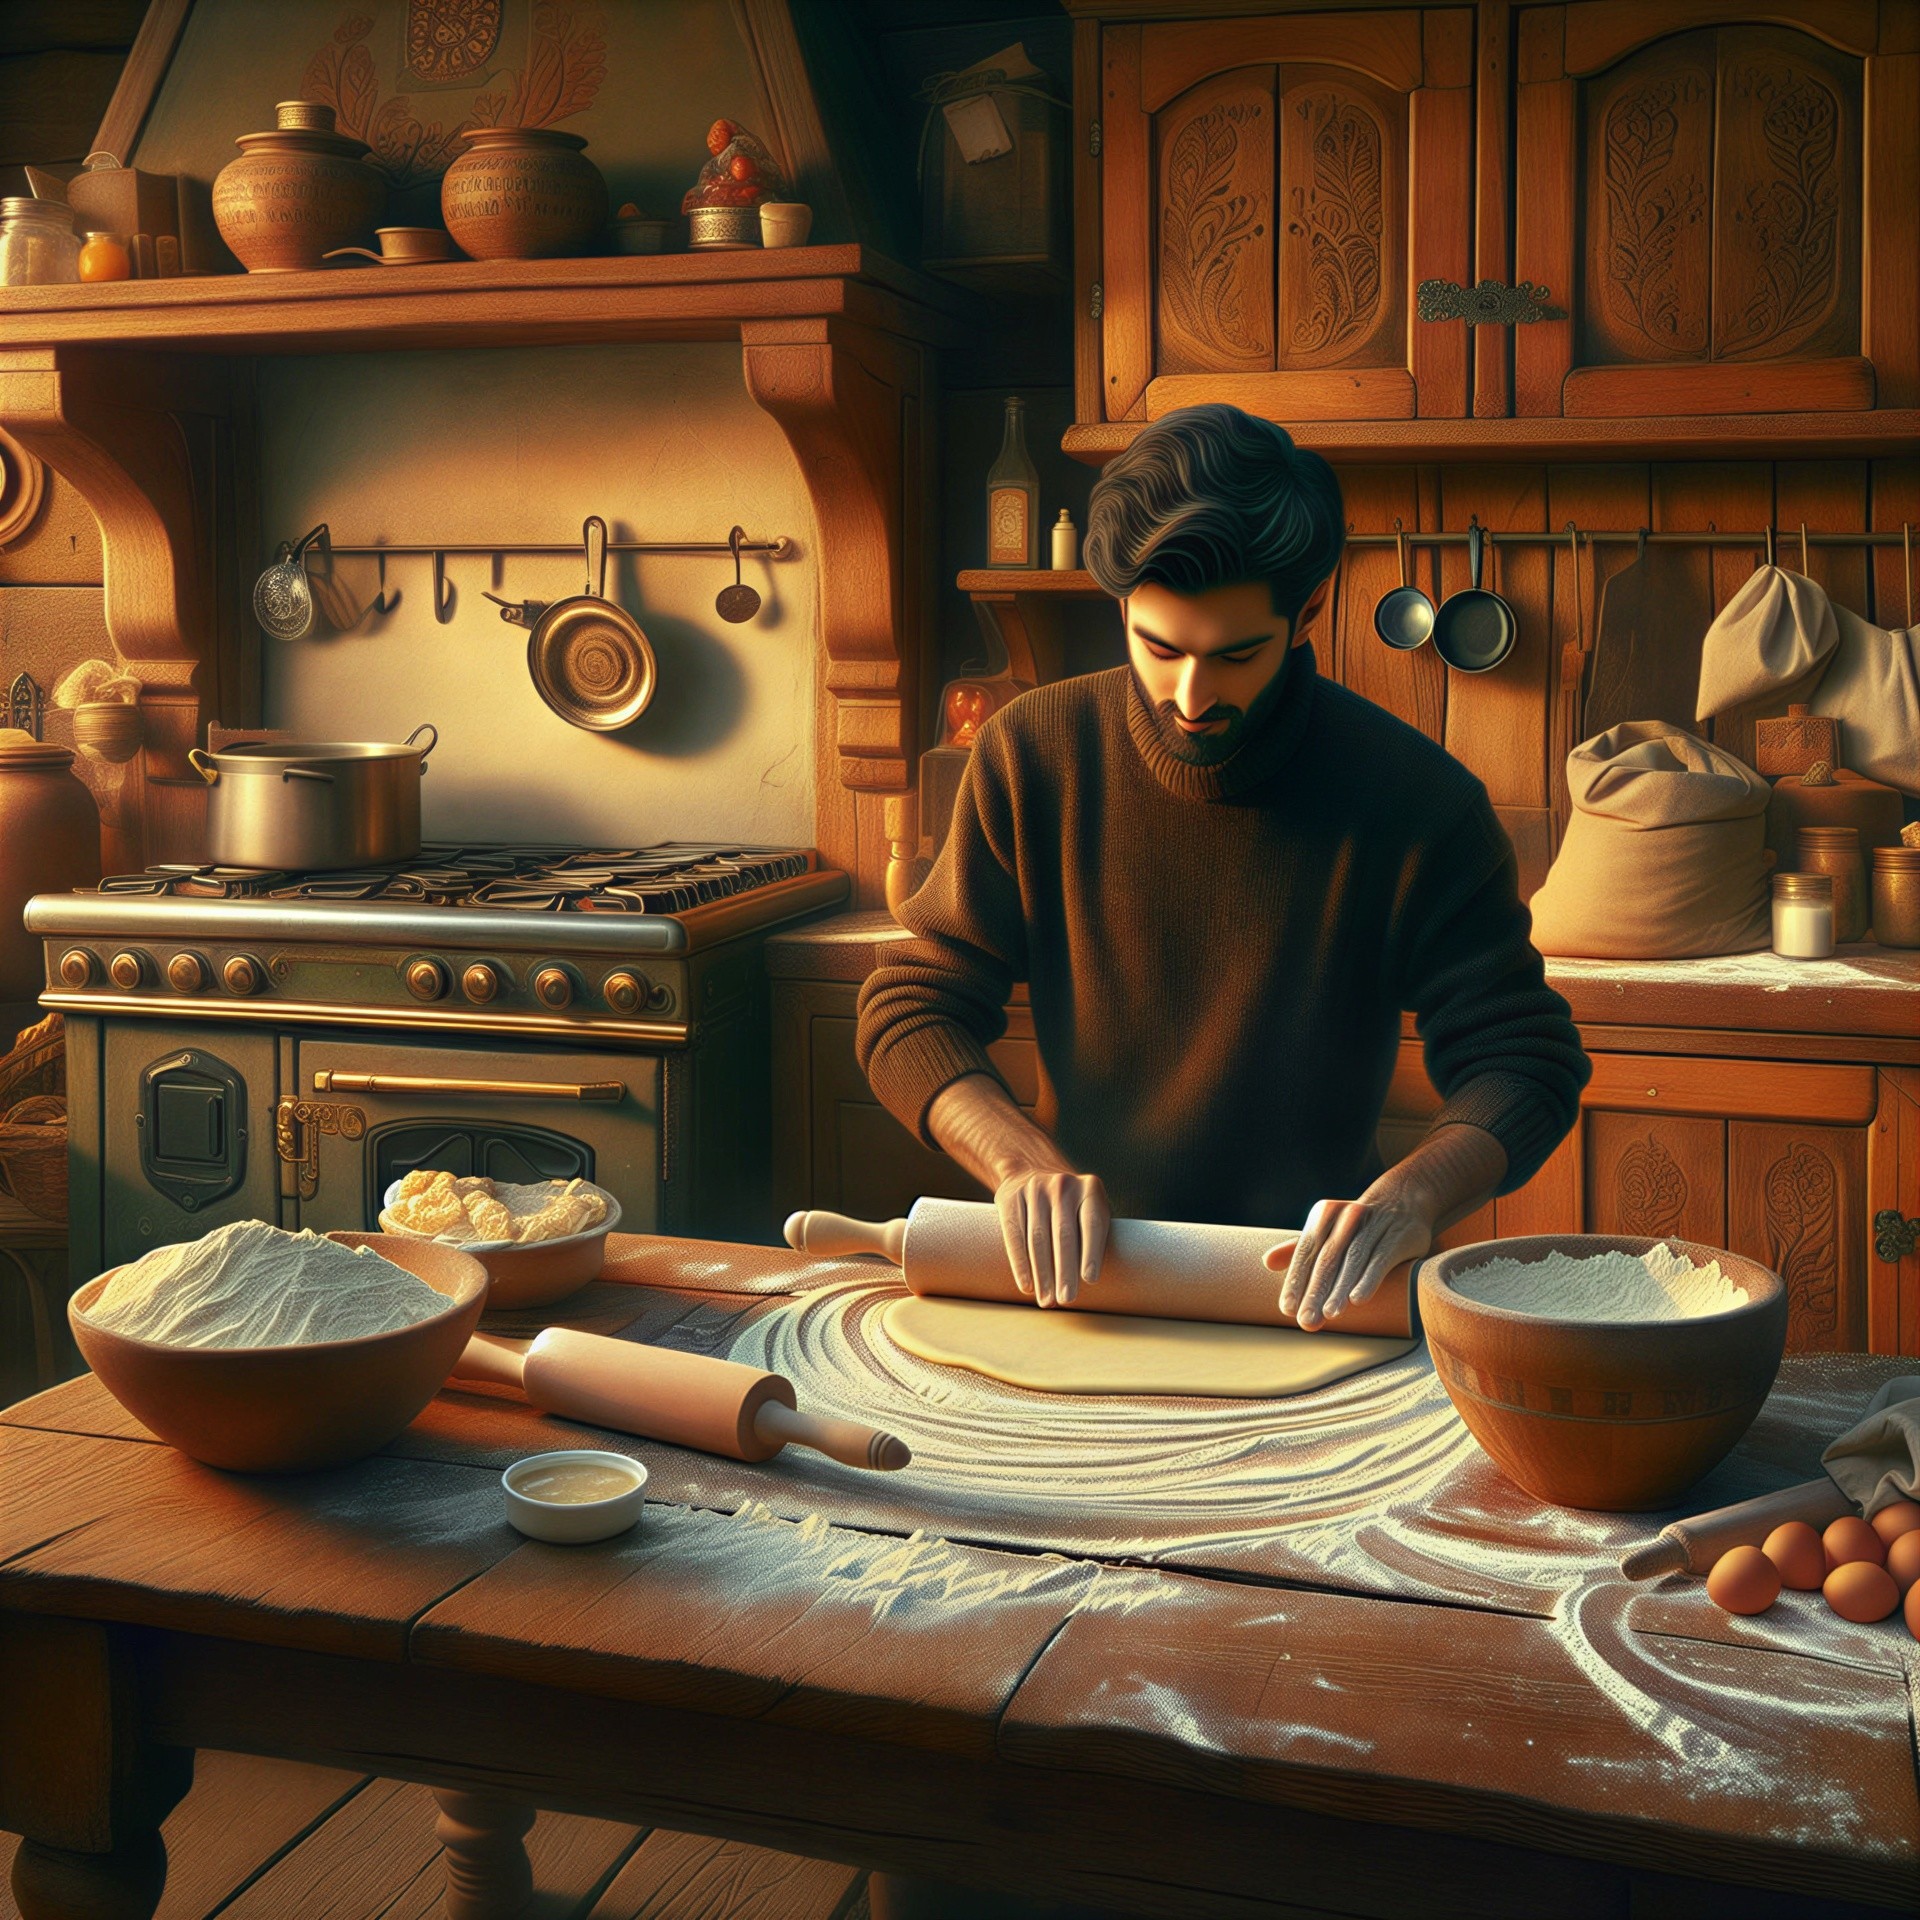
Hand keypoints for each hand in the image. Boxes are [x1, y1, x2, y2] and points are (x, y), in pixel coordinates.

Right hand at [994, 1169, 1110, 1308]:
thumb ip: (1095, 1234)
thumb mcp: (1088, 1206)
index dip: (1091, 1252)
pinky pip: (1014, 1236)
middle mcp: (1062, 1186)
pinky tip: (1026, 1285)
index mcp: (1090, 1188)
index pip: (1092, 1223)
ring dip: (1042, 1274)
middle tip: (1067, 1300)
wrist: (1030, 1170)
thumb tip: (1092, 1281)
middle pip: (1063, 1234)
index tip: (1090, 1280)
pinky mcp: (1010, 1198)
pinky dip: (1020, 1264)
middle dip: (1065, 1271)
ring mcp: (1034, 1190)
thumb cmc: (1070, 1204)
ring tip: (1047, 1301)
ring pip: (1038, 1239)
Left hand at [1265, 1197, 1433, 1330]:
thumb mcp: (1328, 1229)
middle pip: (1327, 1259)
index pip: (1306, 1252)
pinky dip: (1368, 1279)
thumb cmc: (1357, 1225)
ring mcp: (1373, 1225)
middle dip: (1315, 1292)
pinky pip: (1380, 1260)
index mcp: (1324, 1215)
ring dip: (1339, 1289)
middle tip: (1306, 1321)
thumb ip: (1300, 1248)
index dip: (1296, 1281)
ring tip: (1329, 1315)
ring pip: (1352, 1261)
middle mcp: (1346, 1217)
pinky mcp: (1398, 1236)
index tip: (1287, 1309)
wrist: (1404, 1200)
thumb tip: (1267, 1262)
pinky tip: (1357, 1300)